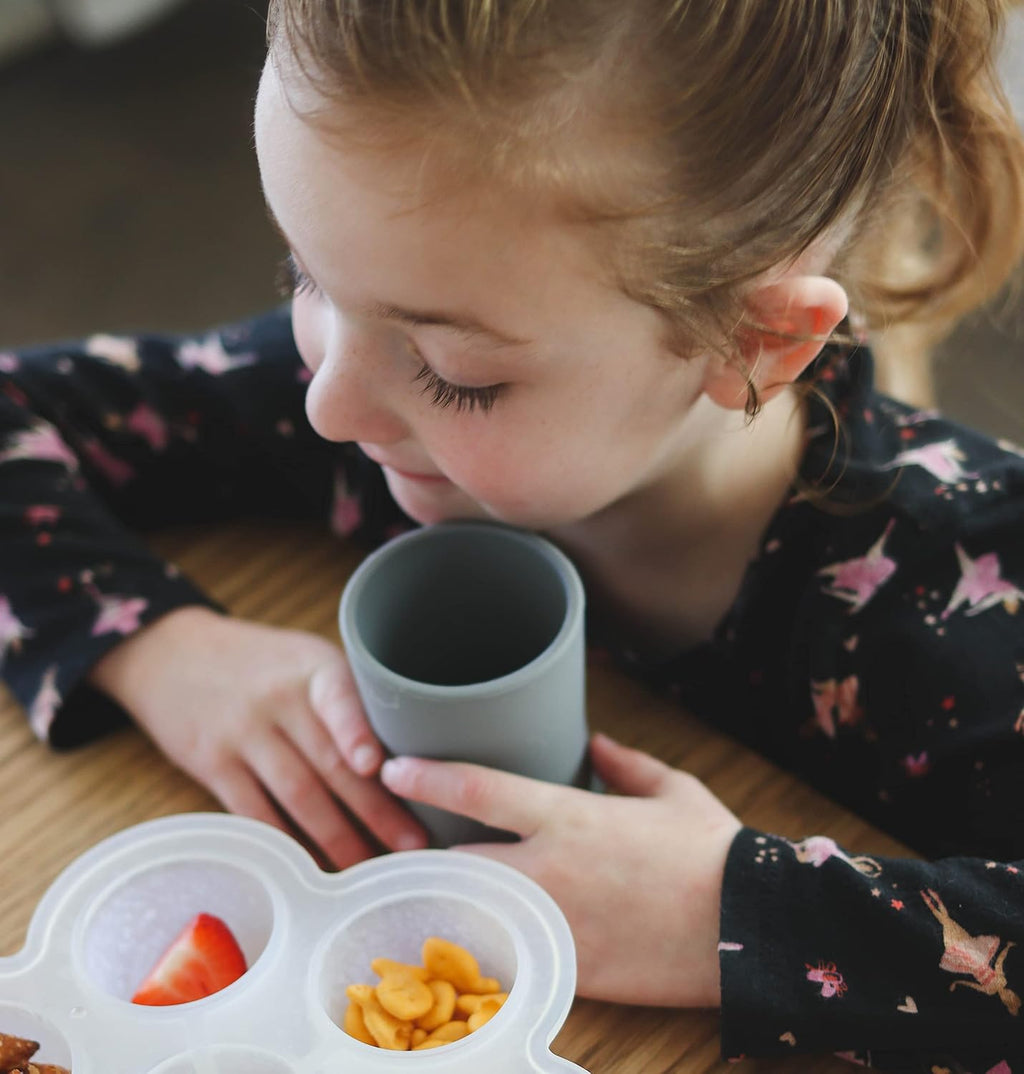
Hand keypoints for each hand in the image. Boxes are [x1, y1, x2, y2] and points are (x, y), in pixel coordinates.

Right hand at [88, 606, 426, 866]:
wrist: (171, 652)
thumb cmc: (261, 662)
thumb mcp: (305, 657)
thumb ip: (346, 699)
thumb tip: (406, 758)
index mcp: (312, 668)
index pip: (338, 698)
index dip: (356, 732)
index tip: (375, 766)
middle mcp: (278, 699)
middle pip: (329, 762)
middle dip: (374, 809)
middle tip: (412, 844)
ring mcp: (242, 733)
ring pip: (298, 795)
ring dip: (337, 837)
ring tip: (371, 867)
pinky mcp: (213, 764)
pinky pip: (256, 812)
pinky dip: (287, 842)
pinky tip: (313, 865)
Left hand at [380, 732, 740, 1007]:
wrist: (751, 932)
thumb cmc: (713, 852)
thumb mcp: (675, 792)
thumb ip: (627, 765)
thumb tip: (596, 742)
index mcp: (571, 817)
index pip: (478, 790)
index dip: (427, 777)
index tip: (393, 768)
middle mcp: (550, 870)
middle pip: (456, 860)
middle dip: (422, 854)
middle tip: (402, 845)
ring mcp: (555, 925)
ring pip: (473, 912)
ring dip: (448, 901)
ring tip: (427, 893)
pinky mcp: (570, 970)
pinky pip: (510, 956)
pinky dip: (489, 946)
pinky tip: (478, 941)